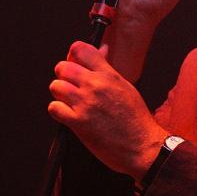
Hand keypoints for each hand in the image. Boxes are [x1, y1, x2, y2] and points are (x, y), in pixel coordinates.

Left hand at [48, 41, 167, 180]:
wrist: (142, 146)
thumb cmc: (136, 120)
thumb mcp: (125, 87)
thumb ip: (108, 69)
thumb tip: (102, 50)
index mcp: (108, 75)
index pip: (80, 49)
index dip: (73, 55)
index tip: (74, 64)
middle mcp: (95, 86)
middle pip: (63, 67)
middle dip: (64, 76)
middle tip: (71, 86)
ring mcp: (85, 103)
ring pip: (56, 86)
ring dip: (60, 94)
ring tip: (69, 101)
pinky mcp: (78, 122)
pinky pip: (54, 108)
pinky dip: (58, 111)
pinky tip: (67, 114)